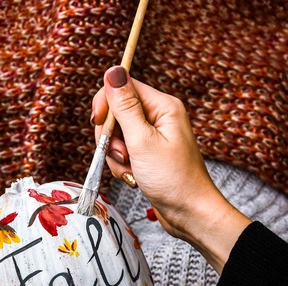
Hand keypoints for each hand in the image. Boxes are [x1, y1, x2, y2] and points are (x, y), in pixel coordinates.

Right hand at [91, 66, 250, 271]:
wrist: (190, 214)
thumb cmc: (173, 179)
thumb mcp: (142, 141)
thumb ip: (124, 106)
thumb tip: (113, 71)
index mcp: (163, 106)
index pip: (124, 87)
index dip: (106, 104)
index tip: (98, 124)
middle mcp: (159, 117)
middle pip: (116, 113)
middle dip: (110, 136)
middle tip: (122, 154)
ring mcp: (153, 137)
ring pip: (116, 136)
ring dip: (115, 156)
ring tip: (131, 170)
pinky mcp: (148, 155)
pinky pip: (123, 152)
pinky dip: (122, 166)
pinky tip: (133, 177)